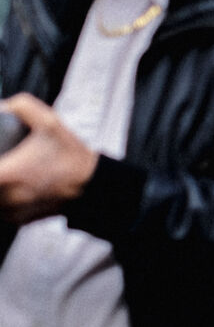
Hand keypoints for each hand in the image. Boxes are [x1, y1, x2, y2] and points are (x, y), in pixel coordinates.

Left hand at [0, 95, 98, 224]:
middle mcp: (2, 198)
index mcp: (3, 176)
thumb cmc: (69, 155)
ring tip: (11, 169)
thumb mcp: (50, 122)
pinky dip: (4, 196)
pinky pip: (0, 208)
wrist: (91, 186)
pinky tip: (19, 184)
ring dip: (0, 182)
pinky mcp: (15, 220)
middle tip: (6, 159)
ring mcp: (8, 212)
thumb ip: (22, 107)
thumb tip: (2, 106)